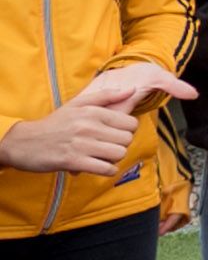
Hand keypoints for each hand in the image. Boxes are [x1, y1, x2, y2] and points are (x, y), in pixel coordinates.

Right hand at [0, 63, 192, 176]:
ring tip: (103, 155)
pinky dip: (107, 170)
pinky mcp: (74, 162)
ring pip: (119, 154)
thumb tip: (132, 89)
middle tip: (108, 145)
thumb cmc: (55, 123)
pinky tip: (99, 166)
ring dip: (114, 158)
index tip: (114, 133)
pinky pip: (106, 169)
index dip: (126, 130)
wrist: (24, 142)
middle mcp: (88, 126)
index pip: (131, 123)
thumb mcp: (77, 103)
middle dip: (121, 144)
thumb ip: (107, 96)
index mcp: (92, 112)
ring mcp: (81, 145)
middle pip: (127, 139)